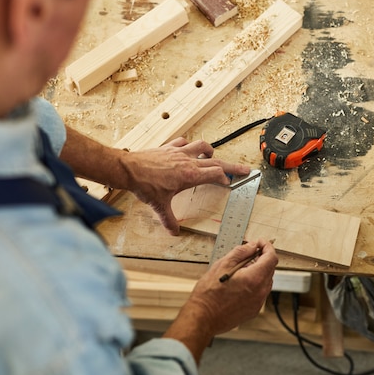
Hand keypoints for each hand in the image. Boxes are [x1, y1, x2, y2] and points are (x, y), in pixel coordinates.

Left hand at [120, 137, 249, 234]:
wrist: (128, 169)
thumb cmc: (145, 185)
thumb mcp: (159, 206)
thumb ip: (169, 220)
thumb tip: (174, 232)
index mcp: (190, 176)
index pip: (215, 174)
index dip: (225, 178)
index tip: (228, 183)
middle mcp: (188, 162)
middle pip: (216, 161)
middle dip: (232, 166)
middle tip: (244, 169)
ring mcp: (178, 152)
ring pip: (202, 146)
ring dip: (211, 151)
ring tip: (214, 155)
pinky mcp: (168, 148)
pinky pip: (183, 142)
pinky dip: (189, 145)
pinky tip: (188, 149)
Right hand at [186, 239, 277, 334]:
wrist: (203, 317)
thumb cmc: (209, 293)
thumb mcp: (223, 264)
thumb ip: (241, 252)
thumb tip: (253, 246)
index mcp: (255, 278)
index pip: (271, 258)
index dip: (267, 247)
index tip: (260, 243)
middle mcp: (260, 291)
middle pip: (270, 269)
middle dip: (262, 258)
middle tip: (247, 254)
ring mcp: (258, 302)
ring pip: (266, 281)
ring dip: (258, 272)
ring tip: (240, 270)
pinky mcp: (254, 310)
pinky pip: (260, 292)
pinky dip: (254, 284)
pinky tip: (239, 284)